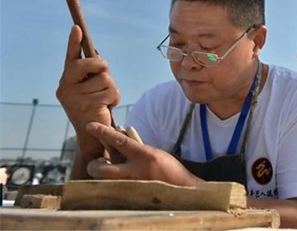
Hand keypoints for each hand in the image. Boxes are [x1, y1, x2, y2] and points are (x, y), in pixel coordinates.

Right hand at [56, 25, 120, 157]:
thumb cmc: (94, 106)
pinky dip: (114, 98)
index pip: (70, 57)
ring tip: (104, 100)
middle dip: (103, 67)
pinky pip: (111, 92)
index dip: (73, 42)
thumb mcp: (90, 88)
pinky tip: (106, 108)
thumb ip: (91, 74)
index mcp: (66, 80)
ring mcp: (75, 98)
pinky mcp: (87, 106)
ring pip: (106, 79)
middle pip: (92, 64)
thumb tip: (95, 54)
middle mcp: (66, 87)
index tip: (77, 27)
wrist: (92, 134)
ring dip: (111, 89)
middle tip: (104, 77)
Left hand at [85, 122, 199, 186]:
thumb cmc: (167, 168)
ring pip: (106, 180)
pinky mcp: (131, 194)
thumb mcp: (153, 153)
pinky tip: (116, 177)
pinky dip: (111, 182)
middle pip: (102, 169)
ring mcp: (132, 185)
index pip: (119, 141)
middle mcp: (136, 171)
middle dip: (94, 165)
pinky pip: (114, 187)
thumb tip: (120, 132)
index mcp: (145, 155)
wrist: (181, 188)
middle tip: (96, 162)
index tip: (90, 125)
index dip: (103, 132)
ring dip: (102, 174)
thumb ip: (135, 146)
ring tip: (106, 168)